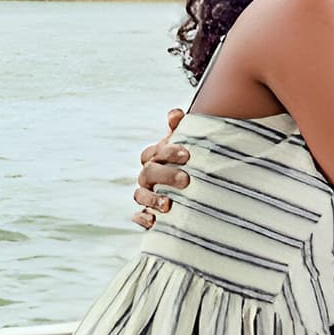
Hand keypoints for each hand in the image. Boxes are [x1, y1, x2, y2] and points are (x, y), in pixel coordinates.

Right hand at [130, 108, 191, 229]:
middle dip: (165, 176)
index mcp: (155, 159)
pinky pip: (138, 217)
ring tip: (169, 204)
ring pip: (140, 196)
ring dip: (152, 199)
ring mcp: (146, 196)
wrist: (195, 191)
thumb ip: (181, 128)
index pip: (153, 153)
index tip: (187, 154)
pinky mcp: (149, 215)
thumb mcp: (187, 146)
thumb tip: (175, 113)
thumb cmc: (189, 164)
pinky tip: (153, 221)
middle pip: (148, 173)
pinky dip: (143, 219)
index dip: (167, 152)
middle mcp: (147, 177)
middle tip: (186, 180)